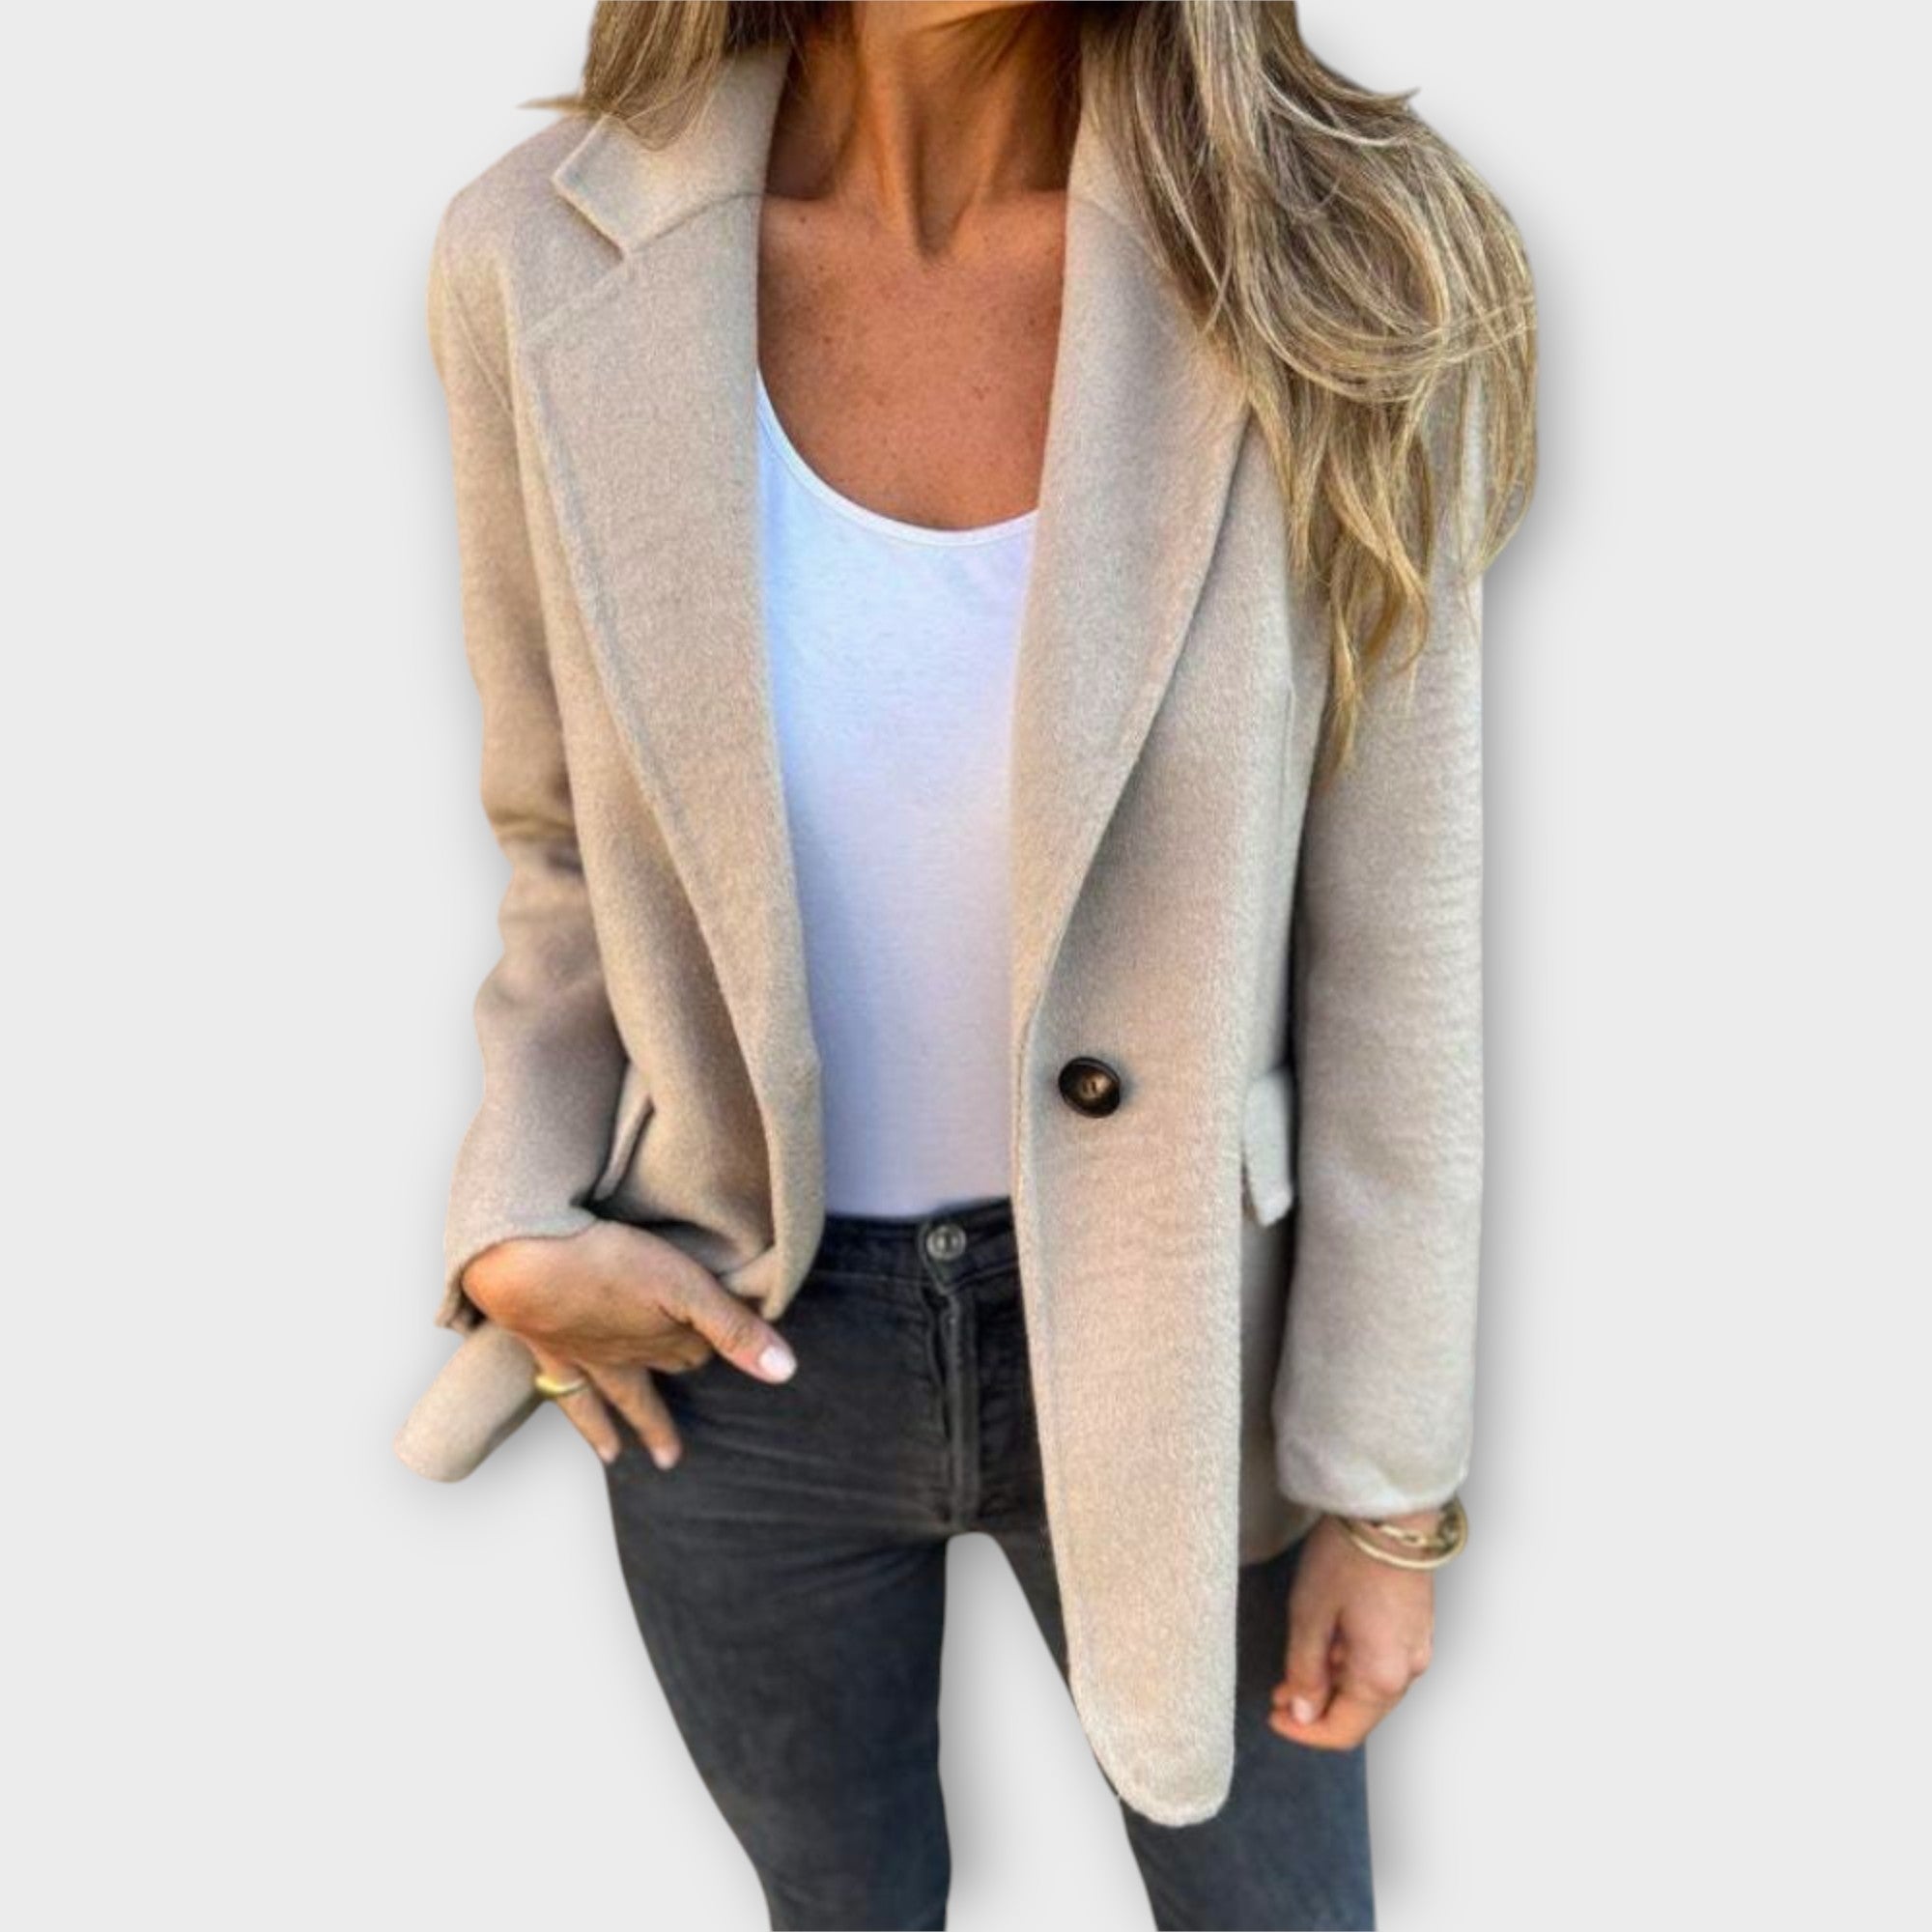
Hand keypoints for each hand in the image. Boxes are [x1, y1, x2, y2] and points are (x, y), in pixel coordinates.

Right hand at [460, 1220, 797, 1471]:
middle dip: (670, 1401)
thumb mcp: (687, 1287)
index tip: (725, 1360)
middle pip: (658, 1376)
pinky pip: (565, 1392)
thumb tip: (785, 1372)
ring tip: (620, 1457)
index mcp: (662, 1337)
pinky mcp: (546, 1346)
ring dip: (626, 1425)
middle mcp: (626, 1356)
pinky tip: (582, 1430)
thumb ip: (734, 1328)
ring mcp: (584, 1355)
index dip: (716, 1353)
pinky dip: (581, 1419)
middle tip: (674, 1446)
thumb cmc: (610, 1264)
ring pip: (612, 1397)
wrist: (527, 1265)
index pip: (698, 1352)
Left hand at [1269, 1510, 1437, 1748]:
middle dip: (1317, 1707)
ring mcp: (1417, 1647)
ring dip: (1333, 1683)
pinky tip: (1327, 1641)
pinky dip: (1352, 1662)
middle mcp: (1409, 1670)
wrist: (1391, 1511)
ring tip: (1296, 1663)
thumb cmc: (1348, 1558)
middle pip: (1359, 1712)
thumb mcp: (1310, 1615)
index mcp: (1382, 1677)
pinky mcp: (1416, 1626)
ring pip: (1370, 1686)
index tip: (1274, 1717)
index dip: (1304, 1732)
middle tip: (1279, 1691)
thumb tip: (1303, 1712)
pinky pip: (1382, 1660)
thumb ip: (1305, 1671)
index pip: (1342, 1731)